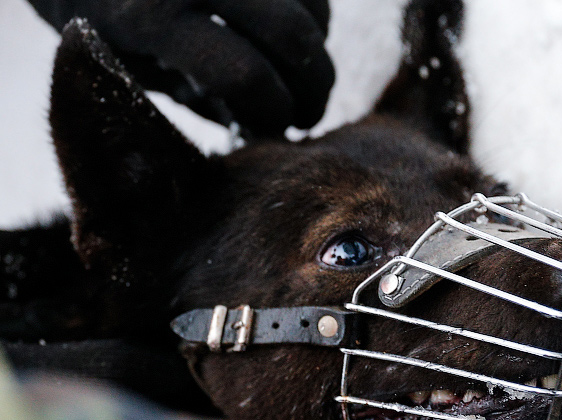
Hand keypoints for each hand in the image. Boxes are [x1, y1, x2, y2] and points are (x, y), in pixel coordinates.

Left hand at [34, 0, 333, 136]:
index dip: (273, 112)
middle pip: (294, 37)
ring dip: (319, 52)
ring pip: (312, 9)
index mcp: (156, 19)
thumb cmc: (105, 23)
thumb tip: (260, 129)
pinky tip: (295, 44)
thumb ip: (194, 95)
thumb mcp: (135, 68)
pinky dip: (316, 20)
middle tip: (308, 114)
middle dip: (314, 87)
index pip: (245, 75)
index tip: (276, 129)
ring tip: (302, 79)